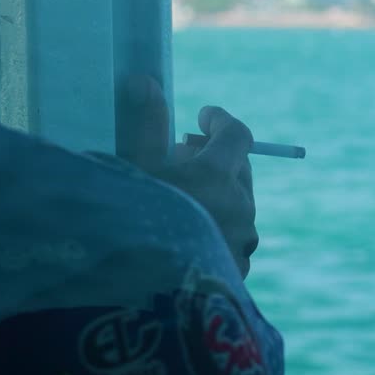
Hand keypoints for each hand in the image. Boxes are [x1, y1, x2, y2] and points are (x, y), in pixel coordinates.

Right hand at [125, 75, 258, 277]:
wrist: (140, 294)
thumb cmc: (132, 220)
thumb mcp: (134, 168)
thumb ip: (145, 123)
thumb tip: (145, 80)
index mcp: (220, 175)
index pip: (237, 134)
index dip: (220, 121)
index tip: (203, 117)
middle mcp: (241, 206)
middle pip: (241, 169)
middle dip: (217, 157)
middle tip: (184, 155)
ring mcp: (243, 240)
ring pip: (238, 205)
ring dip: (217, 193)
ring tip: (183, 197)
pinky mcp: (238, 270)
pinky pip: (232, 237)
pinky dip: (216, 226)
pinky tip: (188, 234)